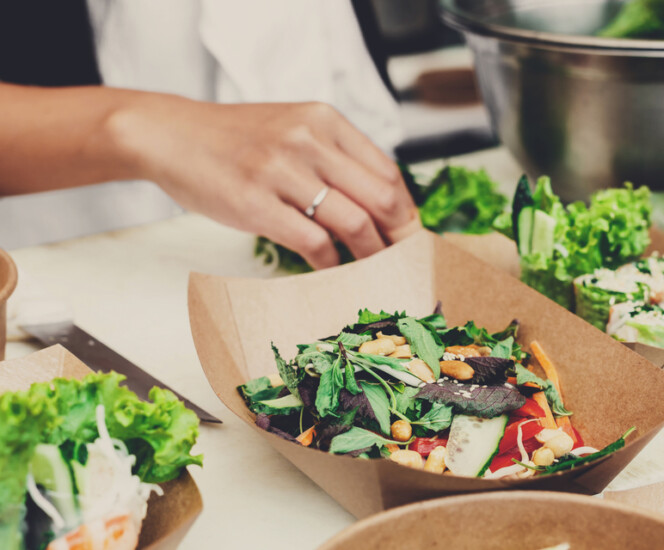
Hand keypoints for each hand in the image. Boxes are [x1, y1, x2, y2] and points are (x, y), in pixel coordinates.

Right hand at [109, 95, 419, 268]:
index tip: (409, 237)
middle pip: (382, 198)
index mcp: (324, 120)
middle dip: (401, 238)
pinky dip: (332, 264)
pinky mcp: (256, 203)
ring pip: (354, 223)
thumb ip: (332, 156)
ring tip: (375, 274)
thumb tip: (376, 204)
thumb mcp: (291, 129)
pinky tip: (332, 271)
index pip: (387, 172)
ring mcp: (282, 171)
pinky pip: (314, 242)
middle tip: (405, 263)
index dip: (406, 212)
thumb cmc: (233, 140)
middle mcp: (309, 140)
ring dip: (372, 256)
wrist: (169, 134)